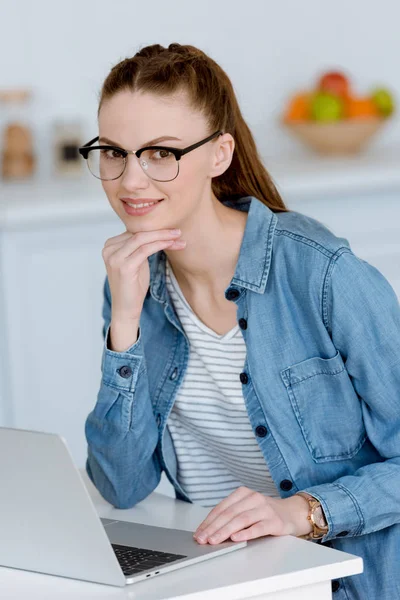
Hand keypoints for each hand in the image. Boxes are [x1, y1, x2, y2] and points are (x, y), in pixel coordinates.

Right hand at [102, 229, 185, 349]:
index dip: (154, 229)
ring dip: (163, 236)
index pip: (134, 231)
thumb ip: (139, 246)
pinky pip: (145, 250)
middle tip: (178, 231)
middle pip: (138, 233)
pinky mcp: (124, 267)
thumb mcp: (135, 261)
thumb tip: (156, 230)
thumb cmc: (133, 285)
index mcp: (110, 246)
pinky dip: (160, 245)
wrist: (126, 308)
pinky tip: (172, 244)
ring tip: (178, 237)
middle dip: (160, 231)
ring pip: (142, 239)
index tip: (171, 230)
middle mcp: (109, 249)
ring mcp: (114, 258)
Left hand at [193, 486, 311, 543]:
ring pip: (241, 520)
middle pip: (229, 514)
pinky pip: (258, 527)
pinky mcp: (275, 521)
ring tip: (214, 540)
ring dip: (225, 531)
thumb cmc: (265, 513)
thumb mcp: (246, 509)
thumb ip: (231, 517)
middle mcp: (253, 498)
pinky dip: (246, 533)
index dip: (208, 521)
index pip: (221, 508)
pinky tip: (236, 538)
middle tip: (202, 539)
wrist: (293, 513)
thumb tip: (209, 532)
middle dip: (213, 528)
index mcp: (242, 493)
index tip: (198, 533)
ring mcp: (265, 508)